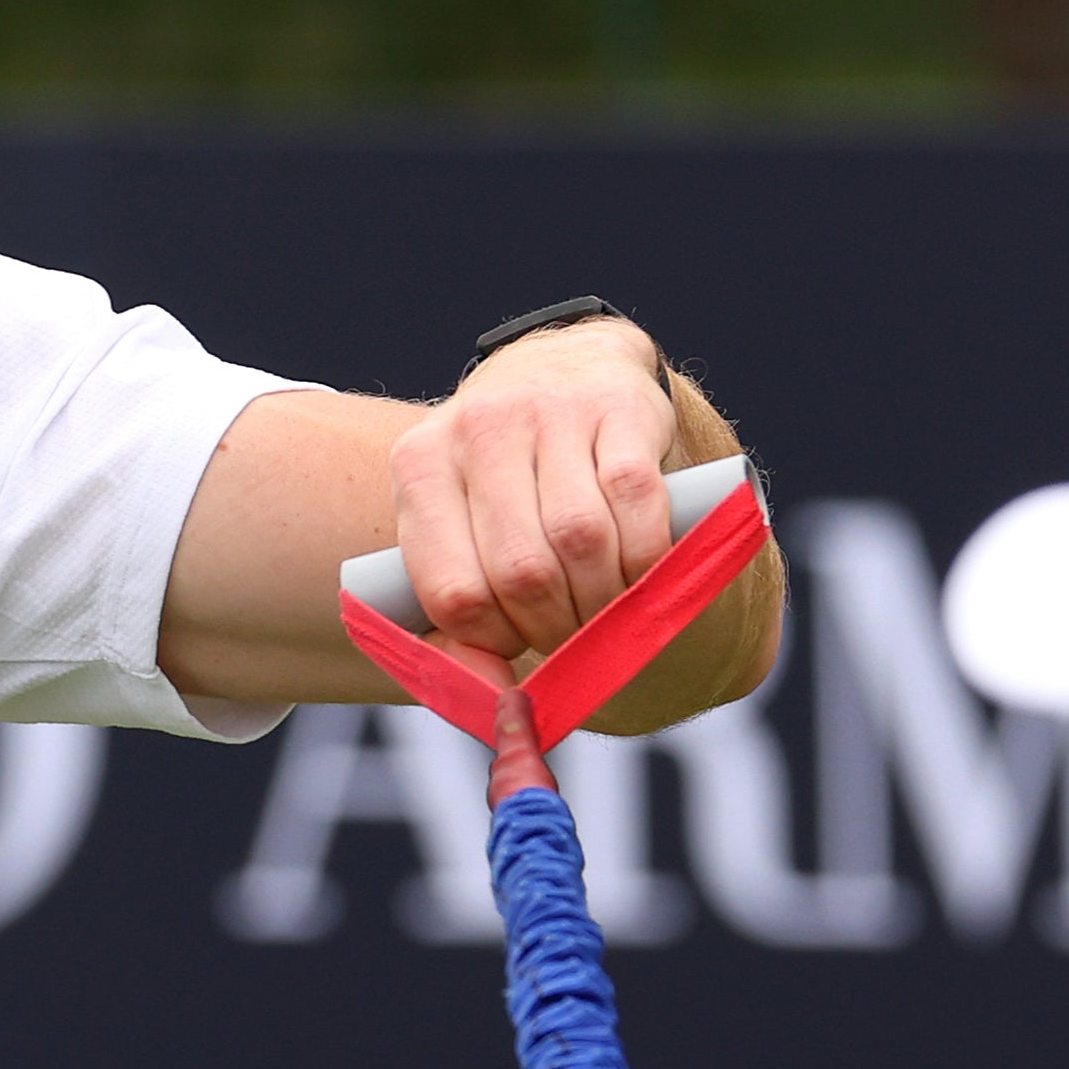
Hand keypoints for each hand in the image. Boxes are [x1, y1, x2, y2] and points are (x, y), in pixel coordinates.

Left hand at [388, 316, 676, 666]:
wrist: (562, 368)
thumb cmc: (503, 476)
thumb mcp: (456, 526)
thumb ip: (456, 616)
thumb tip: (490, 700)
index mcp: (419, 466)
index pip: (451, 589)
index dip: (494, 642)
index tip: (519, 652)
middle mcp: (477, 431)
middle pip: (520, 570)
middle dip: (557, 628)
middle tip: (574, 639)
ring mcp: (549, 415)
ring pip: (579, 540)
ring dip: (605, 600)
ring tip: (608, 612)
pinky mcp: (620, 411)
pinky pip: (638, 503)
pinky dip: (648, 557)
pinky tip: (644, 574)